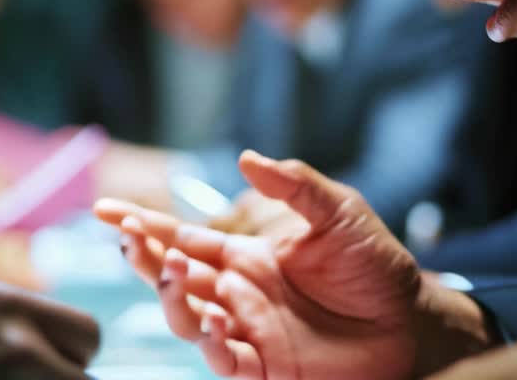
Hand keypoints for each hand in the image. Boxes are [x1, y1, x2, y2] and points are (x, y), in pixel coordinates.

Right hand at [94, 150, 493, 378]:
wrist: (411, 319)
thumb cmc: (374, 266)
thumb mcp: (337, 213)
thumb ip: (295, 185)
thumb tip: (247, 157)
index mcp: (244, 255)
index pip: (182, 237)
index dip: (143, 224)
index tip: (106, 209)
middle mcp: (236, 292)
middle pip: (172, 276)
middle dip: (144, 257)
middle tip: (132, 238)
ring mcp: (247, 330)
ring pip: (186, 318)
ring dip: (171, 297)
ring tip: (174, 272)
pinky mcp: (266, 366)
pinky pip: (223, 359)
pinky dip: (210, 343)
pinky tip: (215, 318)